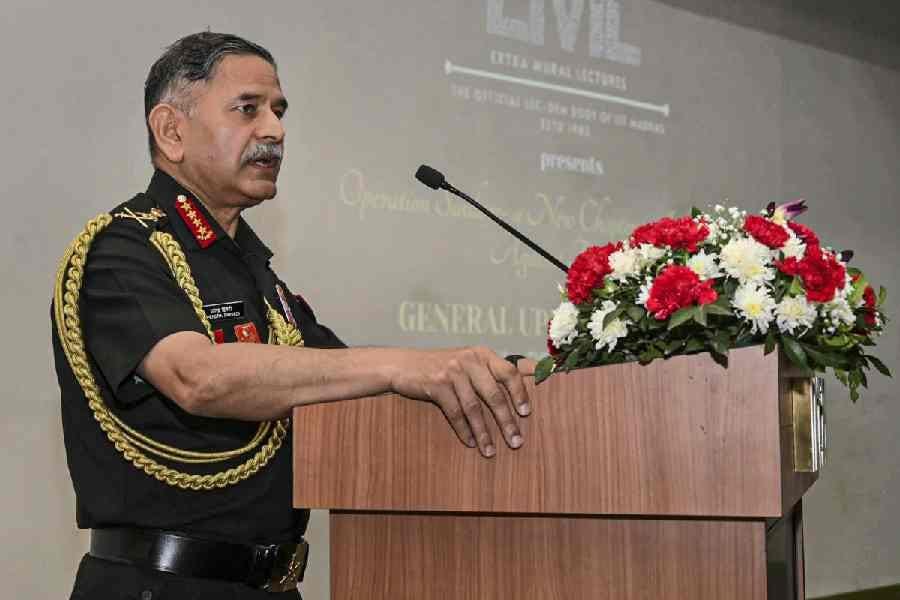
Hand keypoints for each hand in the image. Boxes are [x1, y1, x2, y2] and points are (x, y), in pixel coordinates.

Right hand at [390, 347, 532, 457]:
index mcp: (482, 354)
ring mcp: (452, 372)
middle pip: (494, 394)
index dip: (520, 393)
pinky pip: (455, 413)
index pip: (509, 372)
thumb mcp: (467, 362)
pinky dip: (464, 430)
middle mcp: (469, 360)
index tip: (526, 413)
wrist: (403, 365)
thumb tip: (520, 392)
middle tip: (516, 442)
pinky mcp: (436, 384)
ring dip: (484, 432)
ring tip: (490, 451)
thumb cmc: (441, 367)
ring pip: (474, 407)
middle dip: (506, 421)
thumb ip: (489, 373)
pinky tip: (471, 442)